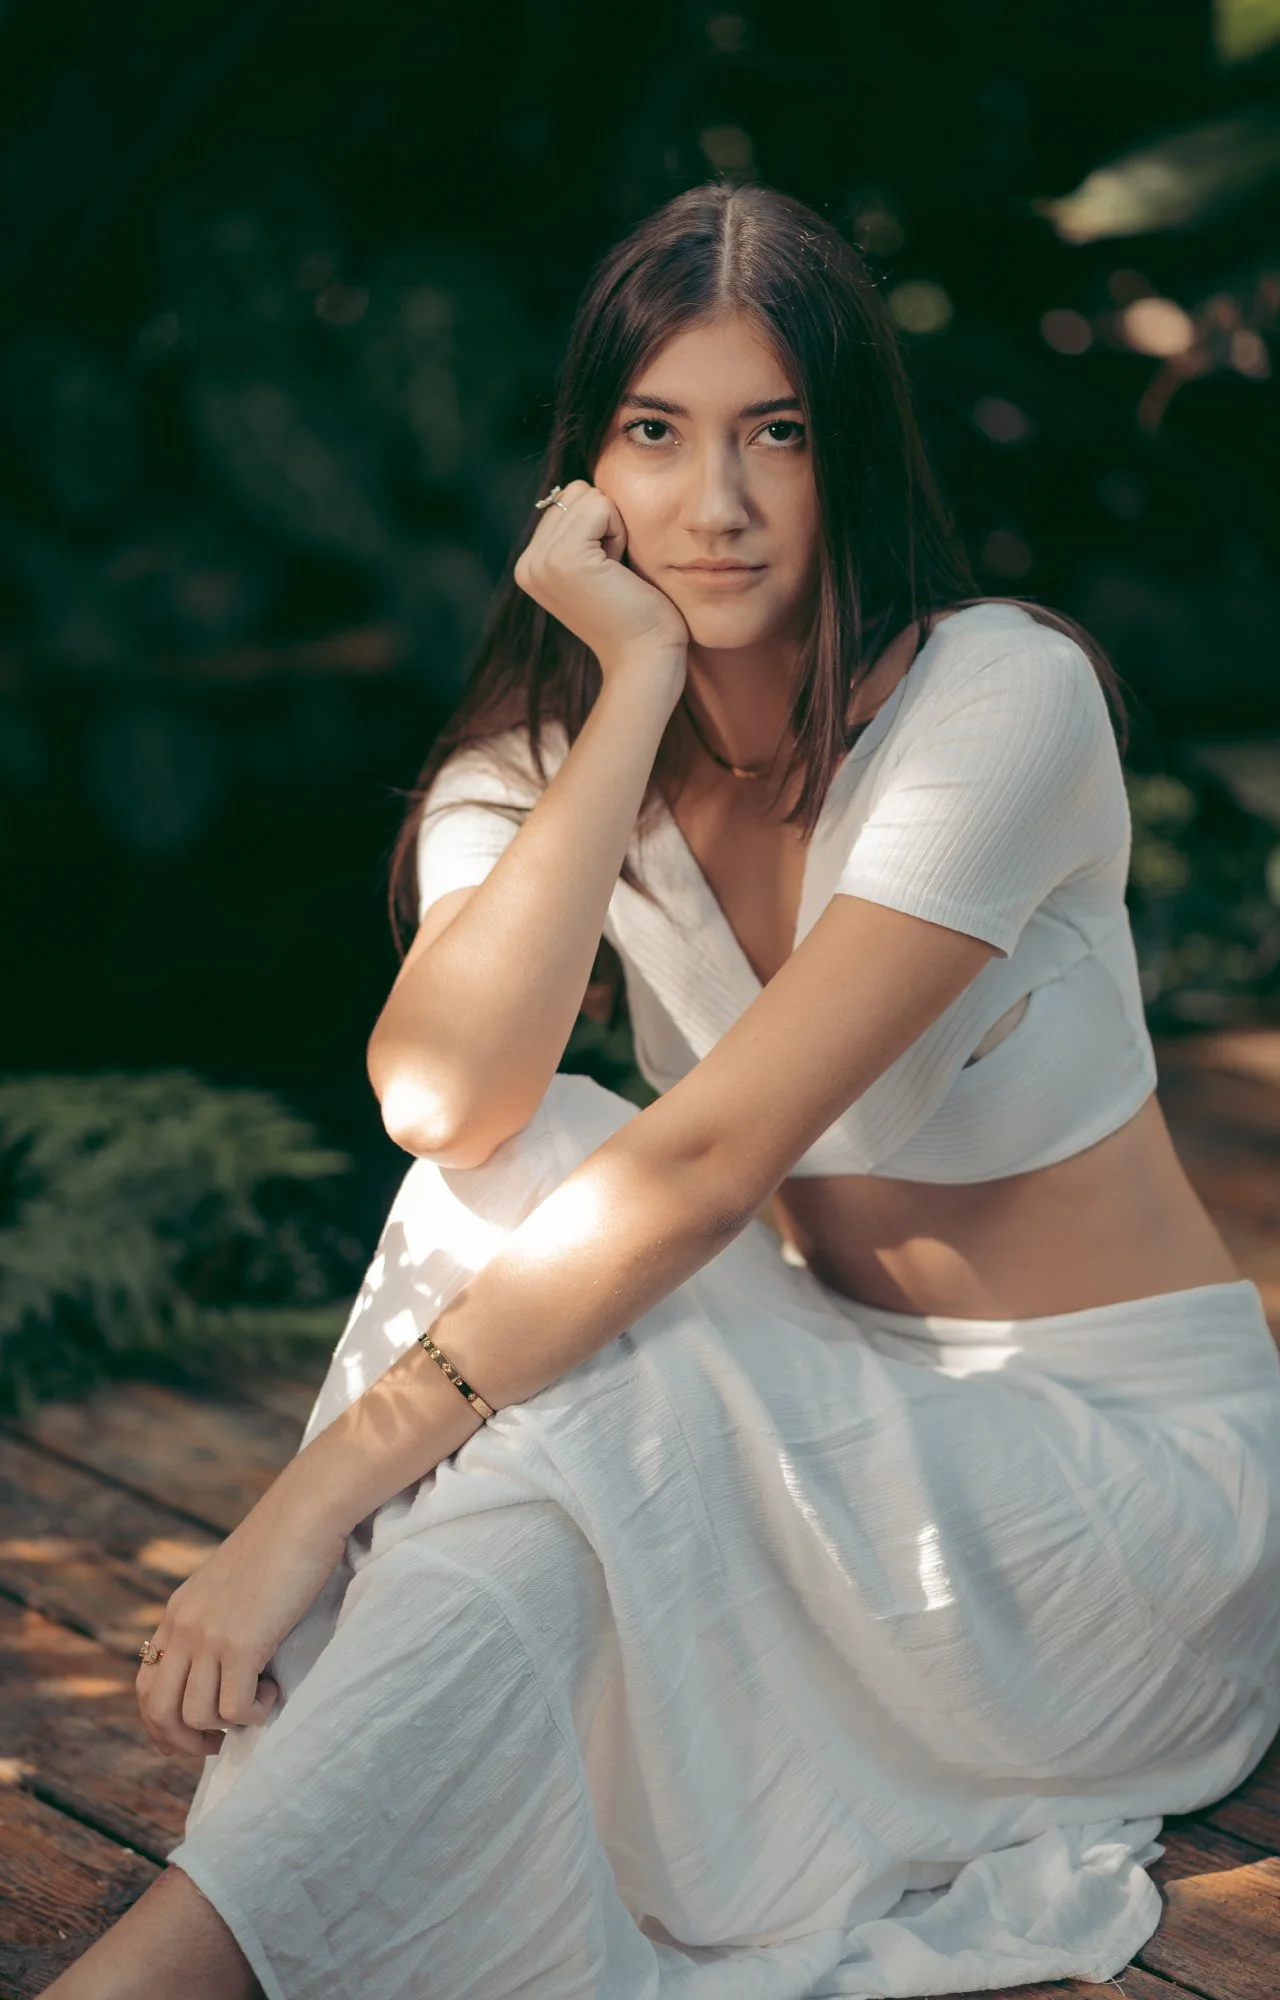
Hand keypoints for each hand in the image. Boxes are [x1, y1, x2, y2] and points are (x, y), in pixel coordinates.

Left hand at [135, 1482, 347, 1758]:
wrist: (304, 1512)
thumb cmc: (282, 1543)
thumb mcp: (231, 1582)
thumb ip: (215, 1617)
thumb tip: (220, 1666)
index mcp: (178, 1612)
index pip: (145, 1684)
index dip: (159, 1723)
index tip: (185, 1740)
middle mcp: (184, 1627)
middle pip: (158, 1710)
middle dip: (183, 1741)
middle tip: (216, 1744)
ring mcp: (209, 1637)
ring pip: (196, 1716)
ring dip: (227, 1725)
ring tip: (257, 1703)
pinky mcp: (241, 1644)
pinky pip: (234, 1710)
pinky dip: (254, 1714)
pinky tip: (272, 1692)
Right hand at [514, 479, 688, 682]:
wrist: (644, 658)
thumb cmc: (635, 615)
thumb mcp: (597, 567)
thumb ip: (579, 532)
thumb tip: (583, 489)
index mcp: (530, 565)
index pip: (567, 500)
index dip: (600, 528)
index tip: (606, 574)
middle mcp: (526, 563)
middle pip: (575, 492)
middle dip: (606, 524)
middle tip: (613, 574)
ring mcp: (541, 561)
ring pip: (587, 495)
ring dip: (614, 528)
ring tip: (615, 574)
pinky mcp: (564, 558)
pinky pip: (601, 506)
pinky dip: (620, 532)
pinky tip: (619, 571)